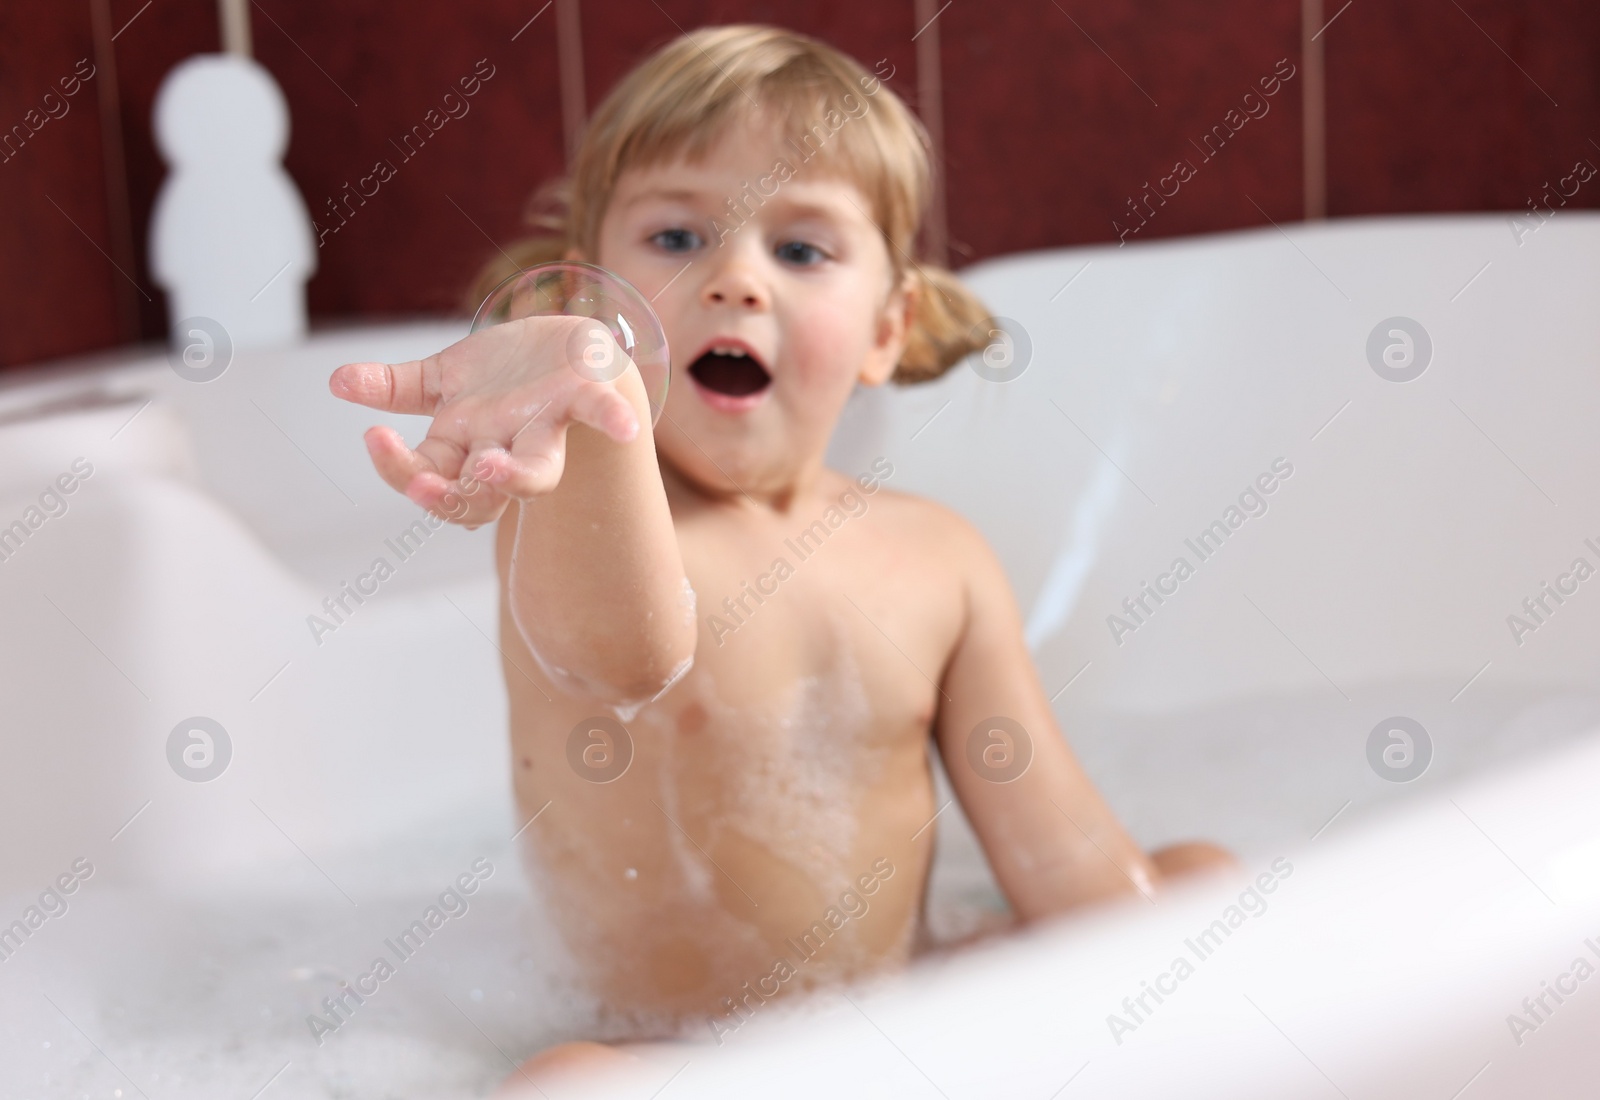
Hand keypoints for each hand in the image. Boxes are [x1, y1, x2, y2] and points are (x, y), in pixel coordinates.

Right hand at [329, 316, 641, 527]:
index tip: (376, 441)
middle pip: (475, 495)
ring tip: (492, 469)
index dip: (402, 471)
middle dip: (446, 493)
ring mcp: (543, 429)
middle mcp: (505, 450)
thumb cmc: (506, 374)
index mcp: (466, 447)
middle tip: (420, 482)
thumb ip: (395, 386)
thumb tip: (339, 382)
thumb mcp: (447, 377)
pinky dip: (612, 418)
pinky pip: (599, 411)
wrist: (570, 349)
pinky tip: (627, 430)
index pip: (428, 478)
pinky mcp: (580, 398)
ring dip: (515, 477)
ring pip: (535, 472)